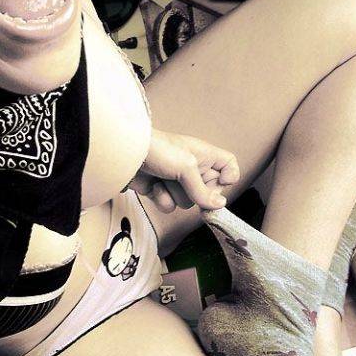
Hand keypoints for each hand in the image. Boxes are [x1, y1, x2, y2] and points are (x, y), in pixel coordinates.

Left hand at [126, 128, 240, 212]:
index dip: (229, 176)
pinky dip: (162, 198)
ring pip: (189, 202)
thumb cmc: (159, 149)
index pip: (229, 165)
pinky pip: (171, 206)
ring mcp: (177, 180)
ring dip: (175, 193)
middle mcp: (194, 168)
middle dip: (196, 191)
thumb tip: (219, 205)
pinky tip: (154, 186)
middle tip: (186, 182)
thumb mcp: (187, 167)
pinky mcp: (161, 190)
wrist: (126, 154)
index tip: (221, 183)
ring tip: (164, 178)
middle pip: (209, 191)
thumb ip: (203, 190)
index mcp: (205, 155)